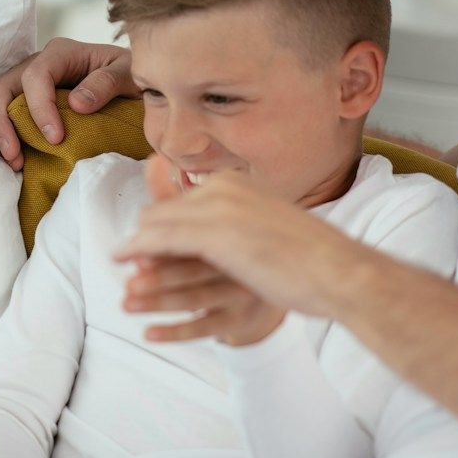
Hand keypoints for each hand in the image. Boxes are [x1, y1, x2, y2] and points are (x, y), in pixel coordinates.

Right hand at [0, 39, 136, 167]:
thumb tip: (76, 104)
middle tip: (15, 156)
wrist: (136, 81)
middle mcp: (40, 64)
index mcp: (62, 53)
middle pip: (3, 86)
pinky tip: (18, 159)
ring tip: (14, 162)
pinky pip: (8, 114)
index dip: (39, 108)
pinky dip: (7, 135)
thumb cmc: (131, 74)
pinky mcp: (31, 101)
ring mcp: (31, 83)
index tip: (55, 138)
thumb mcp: (128, 73)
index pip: (36, 76)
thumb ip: (106, 83)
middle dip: (2, 122)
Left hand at [117, 172, 371, 326]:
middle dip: (145, 234)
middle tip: (125, 257)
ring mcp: (220, 210)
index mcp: (236, 185)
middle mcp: (224, 190)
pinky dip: (140, 250)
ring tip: (119, 263)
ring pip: (160, 226)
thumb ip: (239, 224)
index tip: (145, 242)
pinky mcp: (217, 237)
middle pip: (167, 211)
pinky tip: (126, 264)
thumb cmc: (310, 258)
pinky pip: (164, 242)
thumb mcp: (268, 231)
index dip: (162, 224)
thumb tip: (225, 236)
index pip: (184, 202)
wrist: (339, 272)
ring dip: (136, 246)